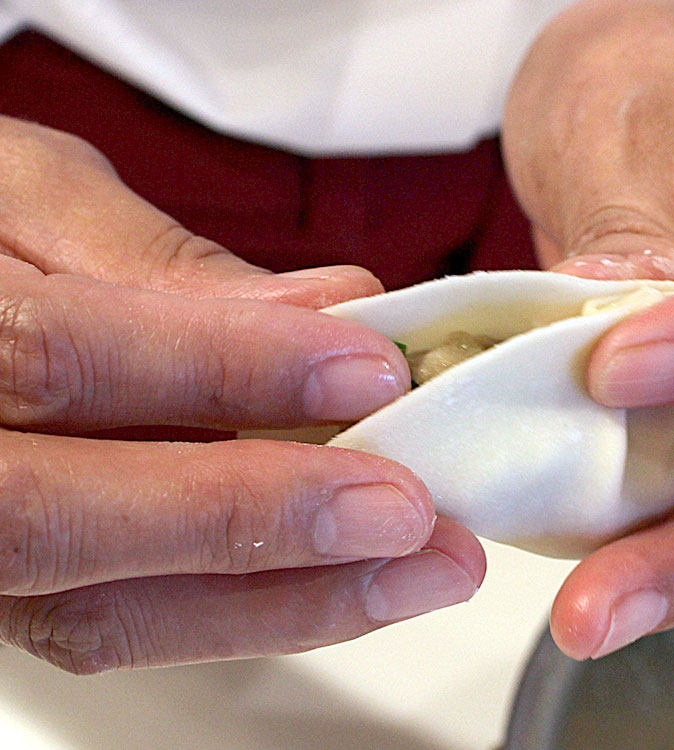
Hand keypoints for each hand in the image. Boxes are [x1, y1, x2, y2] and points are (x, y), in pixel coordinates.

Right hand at [0, 117, 483, 672]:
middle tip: (409, 510)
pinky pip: (119, 624)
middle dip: (260, 521)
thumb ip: (158, 261)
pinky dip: (247, 610)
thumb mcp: (29, 198)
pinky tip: (345, 579)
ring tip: (414, 572)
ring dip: (279, 602)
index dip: (223, 366)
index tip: (368, 369)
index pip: (61, 357)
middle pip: (63, 526)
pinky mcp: (15, 588)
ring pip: (95, 614)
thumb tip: (324, 306)